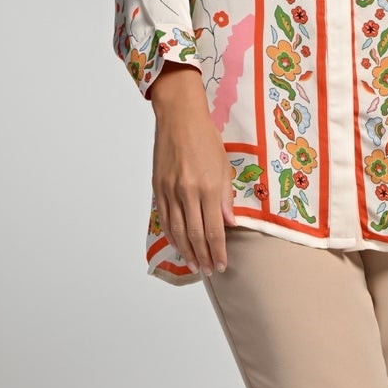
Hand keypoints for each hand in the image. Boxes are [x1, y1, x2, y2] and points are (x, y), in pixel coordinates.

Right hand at [148, 61, 237, 274]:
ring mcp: (170, 191)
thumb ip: (225, 197)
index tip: (222, 265)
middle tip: (210, 270)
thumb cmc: (205, 137)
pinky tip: (178, 245)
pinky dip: (171, 235)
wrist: (179, 117)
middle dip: (203, 256)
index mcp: (208, 187)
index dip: (218, 250)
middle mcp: (187, 192)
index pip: (214, 229)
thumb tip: (229, 223)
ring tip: (195, 265)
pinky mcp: (158, 187)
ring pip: (177, 230)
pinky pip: (164, 218)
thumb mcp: (223, 166)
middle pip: (195, 234)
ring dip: (187, 251)